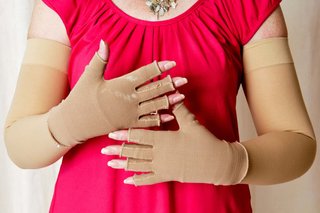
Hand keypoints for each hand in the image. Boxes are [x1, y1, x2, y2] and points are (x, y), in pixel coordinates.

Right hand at [48, 41, 187, 145]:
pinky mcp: (129, 124)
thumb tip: (105, 41)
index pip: (145, 74)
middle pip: (154, 90)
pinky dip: (159, 119)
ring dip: (169, 101)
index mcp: (121, 85)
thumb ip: (100, 60)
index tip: (172, 63)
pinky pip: (147, 122)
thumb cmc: (81, 98)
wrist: (74, 122)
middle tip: (184, 80)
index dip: (160, 68)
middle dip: (170, 84)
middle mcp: (129, 99)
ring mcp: (130, 113)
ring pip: (154, 106)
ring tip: (182, 96)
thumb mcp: (89, 76)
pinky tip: (170, 117)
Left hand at [102, 103, 248, 185]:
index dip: (124, 134)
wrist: (217, 163)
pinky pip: (149, 180)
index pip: (138, 136)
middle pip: (134, 152)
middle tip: (103, 150)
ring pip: (138, 166)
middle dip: (118, 150)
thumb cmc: (204, 142)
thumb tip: (173, 93)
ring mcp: (162, 167)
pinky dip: (138, 180)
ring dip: (123, 165)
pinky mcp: (168, 176)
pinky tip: (128, 181)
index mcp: (163, 140)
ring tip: (110, 164)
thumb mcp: (192, 124)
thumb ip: (179, 110)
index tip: (111, 133)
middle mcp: (159, 155)